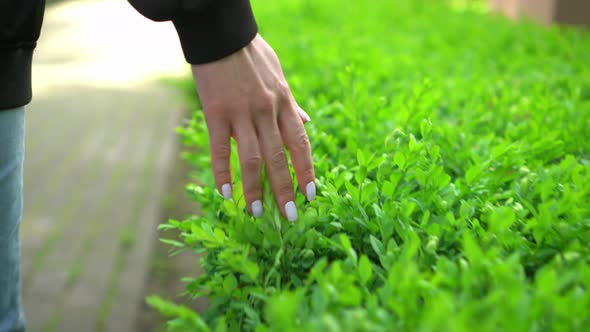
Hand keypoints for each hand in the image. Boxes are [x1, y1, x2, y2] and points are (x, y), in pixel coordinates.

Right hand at [191, 34, 314, 220]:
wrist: (223, 34)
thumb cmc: (252, 55)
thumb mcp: (280, 76)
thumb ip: (292, 103)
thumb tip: (307, 121)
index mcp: (284, 103)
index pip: (300, 143)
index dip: (306, 171)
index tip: (310, 195)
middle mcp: (267, 111)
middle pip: (279, 158)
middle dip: (285, 189)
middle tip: (289, 216)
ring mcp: (241, 113)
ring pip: (252, 158)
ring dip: (254, 188)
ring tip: (255, 212)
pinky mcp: (216, 112)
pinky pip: (220, 148)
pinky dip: (222, 172)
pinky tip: (224, 192)